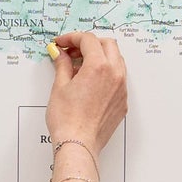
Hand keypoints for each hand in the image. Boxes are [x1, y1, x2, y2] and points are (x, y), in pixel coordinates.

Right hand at [46, 31, 127, 155]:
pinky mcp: (122, 101)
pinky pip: (118, 78)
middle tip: (72, 51)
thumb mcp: (60, 86)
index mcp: (99, 67)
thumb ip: (62, 64)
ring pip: (116, 60)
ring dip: (100, 56)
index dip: (72, 38)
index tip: (62, 43)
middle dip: (89, 43)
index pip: (88, 40)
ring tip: (80, 66)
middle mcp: (115, 75)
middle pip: (107, 44)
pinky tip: (90, 82)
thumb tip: (60, 54)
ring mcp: (121, 89)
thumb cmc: (68, 120)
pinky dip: (106, 73)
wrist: (78, 144)